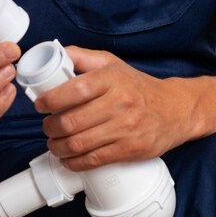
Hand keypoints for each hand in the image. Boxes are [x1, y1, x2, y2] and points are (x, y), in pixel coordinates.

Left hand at [34, 47, 192, 169]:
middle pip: (72, 122)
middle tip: (47, 126)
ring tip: (54, 143)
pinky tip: (68, 158)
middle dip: (50, 127)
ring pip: (79, 144)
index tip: (40, 104)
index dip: (50, 100)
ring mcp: (125, 129)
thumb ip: (82, 57)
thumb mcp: (112, 64)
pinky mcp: (130, 150)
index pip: (75, 90)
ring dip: (58, 147)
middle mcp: (119, 103)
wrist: (175, 110)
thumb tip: (52, 54)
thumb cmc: (137, 86)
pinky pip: (94, 160)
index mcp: (111, 79)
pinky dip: (74, 163)